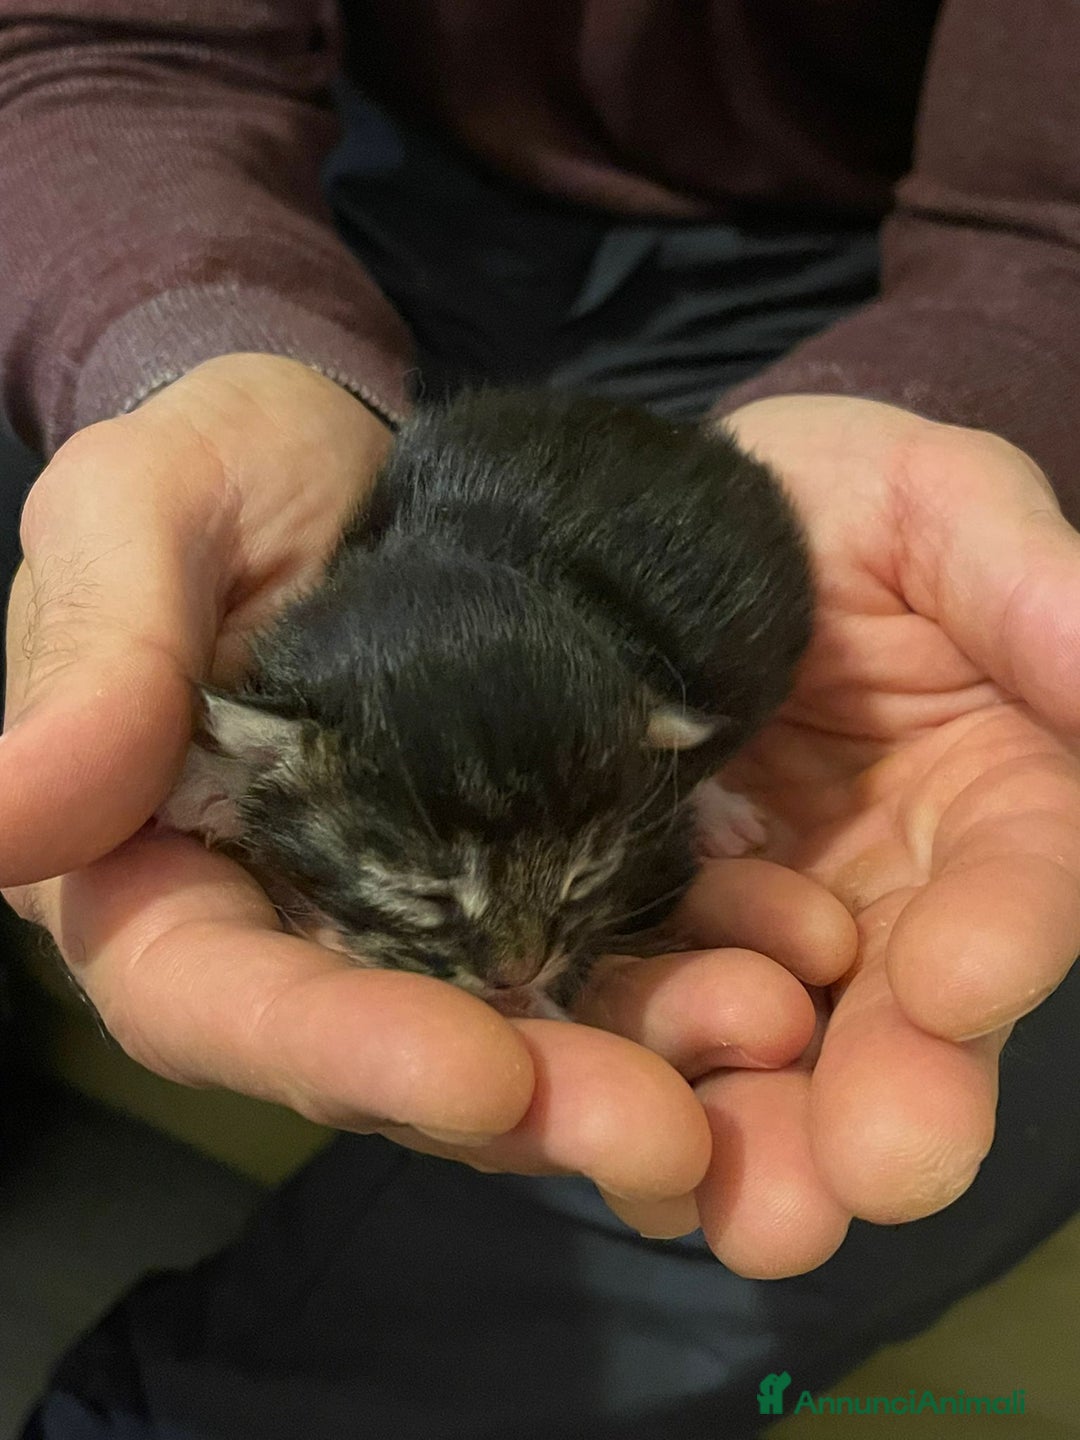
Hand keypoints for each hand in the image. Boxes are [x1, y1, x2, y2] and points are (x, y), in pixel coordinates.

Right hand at [3, 351, 799, 1213]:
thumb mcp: (138, 514)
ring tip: (760, 1046)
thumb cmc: (219, 469)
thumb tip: (0, 816)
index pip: (220, 1002)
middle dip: (526, 1101)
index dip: (337, 1055)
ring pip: (515, 1020)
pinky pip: (600, 937)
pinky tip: (786, 963)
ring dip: (635, 1056)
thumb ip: (90, 655)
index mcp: (158, 878)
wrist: (357, 457)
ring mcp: (419, 912)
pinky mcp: (524, 869)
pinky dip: (684, 962)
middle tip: (672, 1128)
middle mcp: (292, 930)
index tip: (475, 1073)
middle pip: (390, 1056)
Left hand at [633, 394, 1079, 1276]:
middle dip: (889, 1099)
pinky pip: (650, 1006)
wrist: (669, 524)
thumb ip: (1026, 581)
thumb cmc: (826, 497)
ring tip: (737, 1210)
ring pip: (784, 1045)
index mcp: (995, 791)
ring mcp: (769, 920)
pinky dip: (639, 1069)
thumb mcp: (934, 501)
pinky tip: (611, 1127)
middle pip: (909, 1011)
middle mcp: (894, 887)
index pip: (1024, 878)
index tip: (963, 985)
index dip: (1004, 935)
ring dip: (762, 1131)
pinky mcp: (654, 925)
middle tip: (854, 1185)